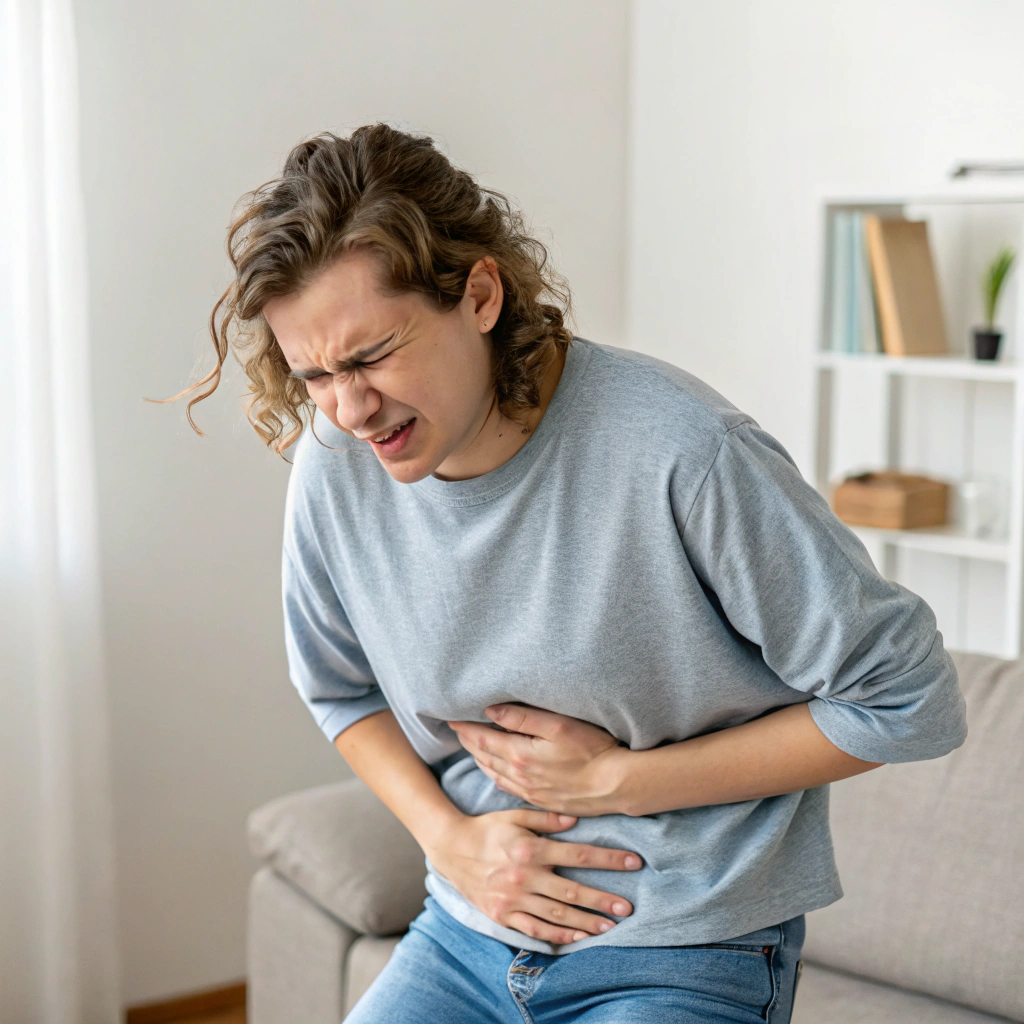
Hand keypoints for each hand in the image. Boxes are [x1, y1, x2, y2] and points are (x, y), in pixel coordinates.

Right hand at [421, 807, 640, 944]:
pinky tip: (577, 938)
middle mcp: (524, 876)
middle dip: (602, 899)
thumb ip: (546, 817)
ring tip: (609, 927)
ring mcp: (513, 898)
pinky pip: (534, 929)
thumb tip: (577, 819)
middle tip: (628, 907)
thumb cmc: (487, 828)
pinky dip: (556, 935)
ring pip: (556, 914)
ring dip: (585, 921)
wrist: (450, 848)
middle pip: (572, 890)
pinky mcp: (503, 915)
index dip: (609, 859)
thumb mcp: (514, 814)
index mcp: (531, 848)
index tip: (634, 862)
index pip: (579, 854)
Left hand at [448, 704, 631, 815]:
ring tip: (471, 748)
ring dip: (479, 760)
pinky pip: (508, 788)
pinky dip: (495, 777)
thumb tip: (490, 710)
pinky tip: (495, 773)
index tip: (451, 718)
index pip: (483, 739)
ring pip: (494, 774)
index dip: (465, 728)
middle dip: (468, 742)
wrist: (617, 785)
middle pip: (485, 757)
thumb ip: (522, 717)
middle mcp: (519, 776)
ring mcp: (530, 791)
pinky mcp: (542, 801)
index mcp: (520, 755)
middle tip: (456, 731)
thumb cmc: (592, 750)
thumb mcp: (558, 725)